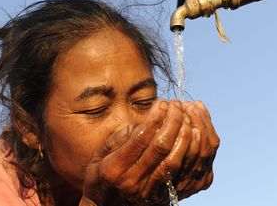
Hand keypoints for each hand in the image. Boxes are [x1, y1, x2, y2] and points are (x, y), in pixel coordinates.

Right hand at [79, 100, 219, 205]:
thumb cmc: (101, 177)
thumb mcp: (100, 155)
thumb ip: (120, 137)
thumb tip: (145, 121)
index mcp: (114, 168)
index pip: (141, 137)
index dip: (155, 117)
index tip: (162, 103)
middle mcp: (134, 181)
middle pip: (162, 146)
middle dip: (173, 120)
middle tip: (177, 104)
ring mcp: (151, 191)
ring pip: (177, 159)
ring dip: (188, 133)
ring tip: (189, 114)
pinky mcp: (166, 196)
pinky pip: (187, 173)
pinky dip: (196, 150)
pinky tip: (198, 132)